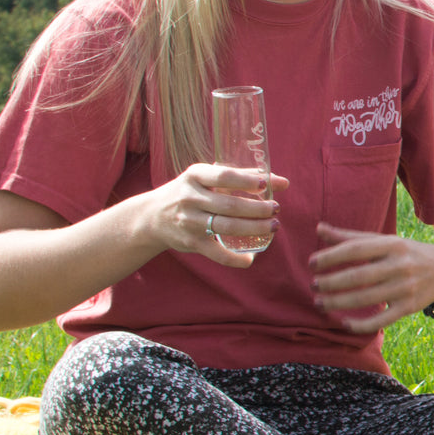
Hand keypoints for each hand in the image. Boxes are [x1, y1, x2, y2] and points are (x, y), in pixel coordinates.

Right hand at [143, 165, 288, 266]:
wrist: (151, 216)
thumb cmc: (190, 192)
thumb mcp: (206, 178)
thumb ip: (240, 176)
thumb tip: (281, 181)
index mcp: (195, 176)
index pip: (223, 176)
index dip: (245, 181)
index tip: (264, 184)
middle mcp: (190, 197)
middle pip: (230, 205)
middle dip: (257, 209)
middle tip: (276, 209)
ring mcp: (189, 221)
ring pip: (226, 227)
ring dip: (254, 228)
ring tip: (273, 226)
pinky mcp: (190, 242)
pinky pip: (215, 253)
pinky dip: (234, 259)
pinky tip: (250, 258)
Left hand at [309, 222, 433, 332]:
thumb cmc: (406, 254)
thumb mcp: (384, 241)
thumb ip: (351, 237)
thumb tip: (319, 228)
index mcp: (392, 245)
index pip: (357, 249)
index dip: (332, 256)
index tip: (312, 263)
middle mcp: (400, 265)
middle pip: (360, 276)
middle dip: (332, 282)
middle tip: (313, 285)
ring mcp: (406, 288)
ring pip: (367, 299)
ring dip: (339, 302)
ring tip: (320, 303)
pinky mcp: (409, 308)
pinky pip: (382, 320)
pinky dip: (361, 324)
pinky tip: (343, 323)